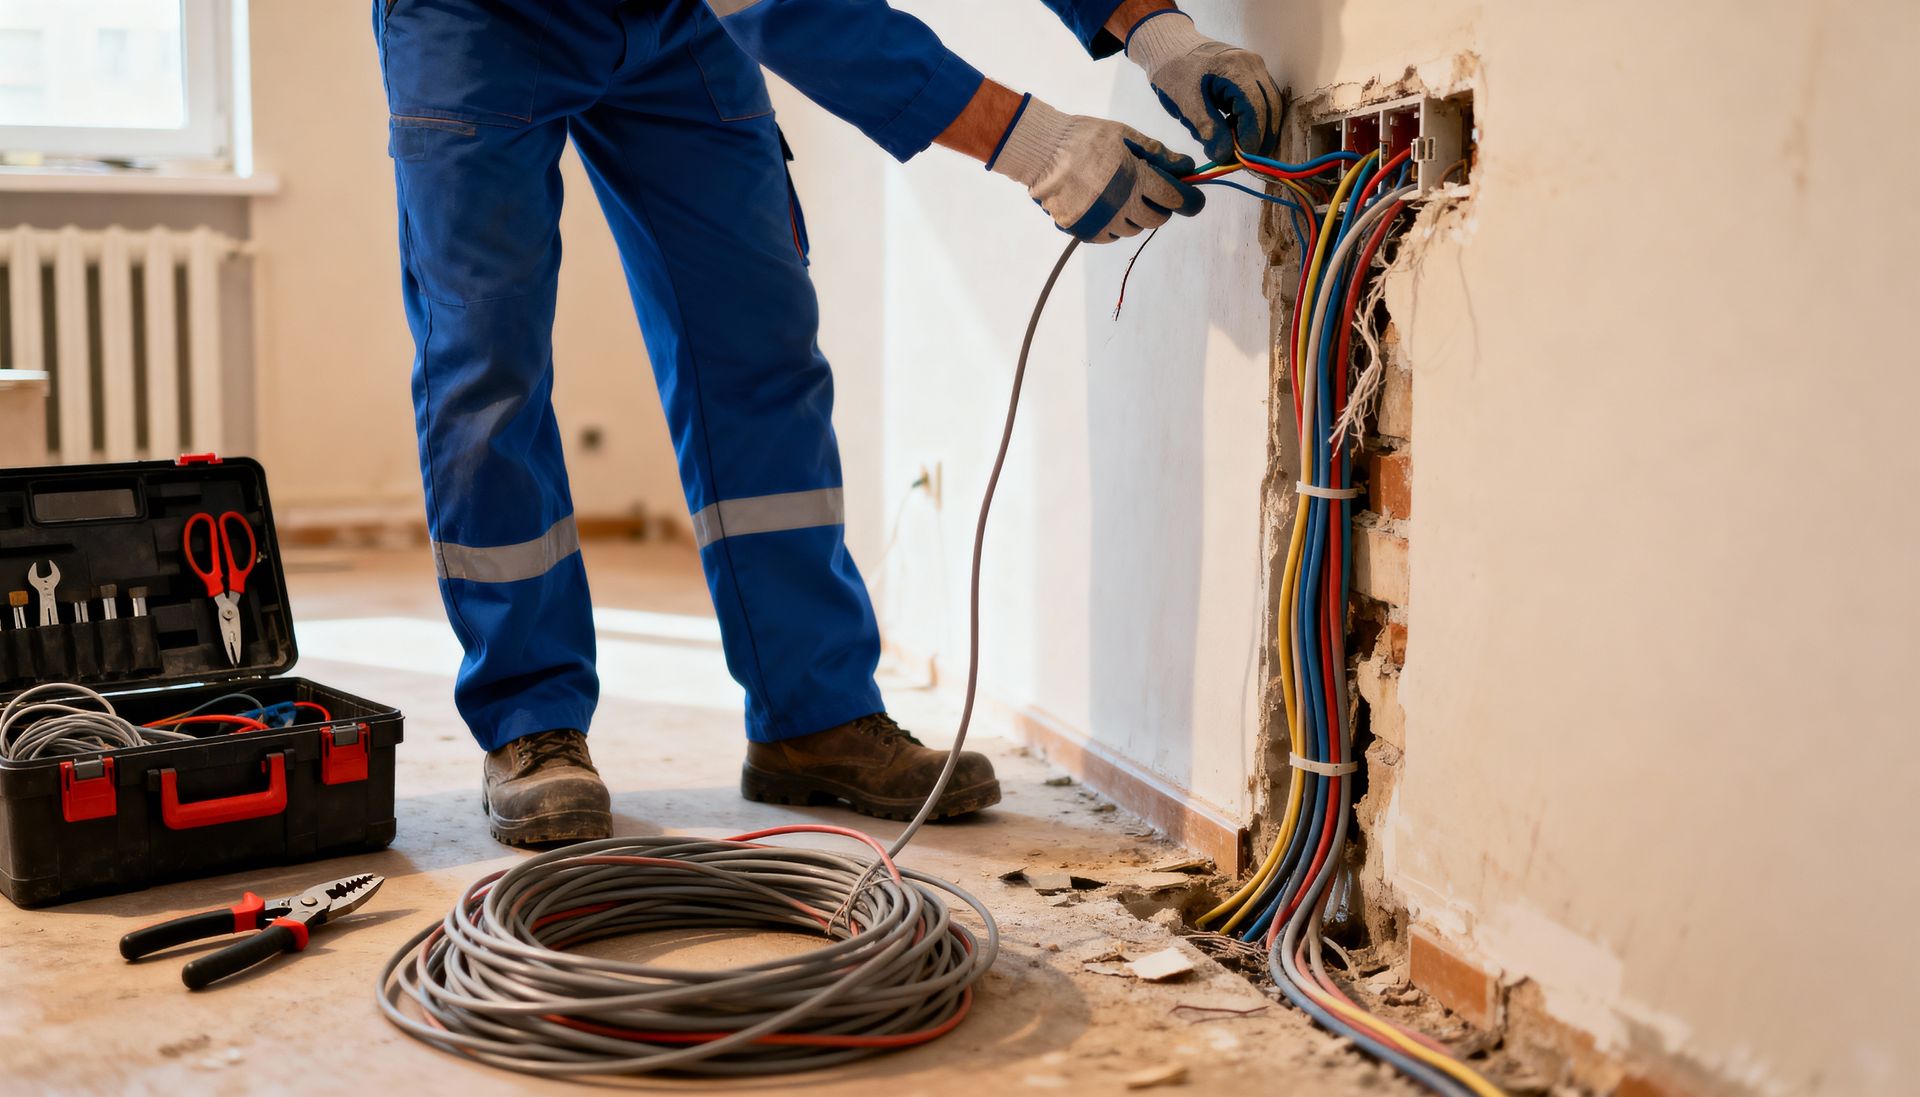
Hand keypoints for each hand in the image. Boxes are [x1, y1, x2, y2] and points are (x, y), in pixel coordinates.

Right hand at [987, 96, 1204, 242]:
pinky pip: (1110, 237)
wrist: (1043, 151)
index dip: (1189, 201)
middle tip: (1153, 194)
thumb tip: (1187, 167)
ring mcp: (1102, 221)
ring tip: (1123, 196)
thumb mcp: (1125, 136)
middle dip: (1161, 208)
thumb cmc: (1085, 137)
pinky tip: (1107, 209)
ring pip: (1132, 230)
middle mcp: (1121, 206)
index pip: (1174, 200)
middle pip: (1155, 220)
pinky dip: (1114, 226)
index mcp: (1135, 179)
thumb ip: (1158, 154)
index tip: (1193, 202)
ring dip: (1136, 217)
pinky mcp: (1084, 230)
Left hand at [1126, 12, 1280, 161]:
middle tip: (1244, 160)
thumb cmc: (1174, 72)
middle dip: (1261, 137)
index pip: (1256, 110)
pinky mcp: (1252, 73)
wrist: (1169, 46)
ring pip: (1270, 105)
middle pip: (1271, 108)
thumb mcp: (1186, 105)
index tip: (1241, 159)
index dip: (1252, 138)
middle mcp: (1253, 65)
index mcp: (1236, 69)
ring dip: (1260, 129)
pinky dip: (1255, 118)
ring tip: (1240, 148)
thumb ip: (1208, 131)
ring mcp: (1255, 67)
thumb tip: (1226, 157)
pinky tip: (1237, 130)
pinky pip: (1262, 99)